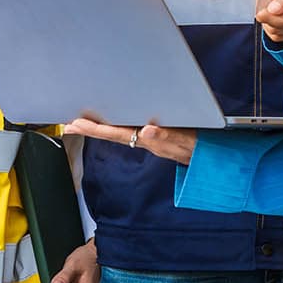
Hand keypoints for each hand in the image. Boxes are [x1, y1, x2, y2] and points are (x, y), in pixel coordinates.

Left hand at [63, 117, 197, 164]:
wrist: (212, 158)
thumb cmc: (197, 147)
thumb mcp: (183, 140)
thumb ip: (166, 135)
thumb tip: (147, 130)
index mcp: (148, 140)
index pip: (116, 133)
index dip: (95, 129)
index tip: (75, 124)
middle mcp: (146, 140)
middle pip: (113, 133)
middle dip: (91, 128)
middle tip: (69, 124)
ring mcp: (151, 140)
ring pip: (122, 132)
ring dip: (102, 128)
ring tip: (82, 124)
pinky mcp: (158, 138)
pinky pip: (134, 132)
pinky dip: (120, 128)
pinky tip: (111, 125)